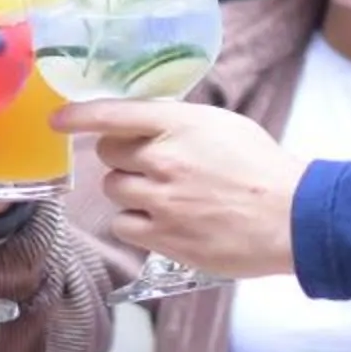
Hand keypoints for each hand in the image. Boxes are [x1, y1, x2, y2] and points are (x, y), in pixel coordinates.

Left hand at [50, 100, 304, 278]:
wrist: (291, 218)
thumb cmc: (263, 168)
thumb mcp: (222, 126)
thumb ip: (179, 123)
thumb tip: (145, 125)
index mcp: (179, 124)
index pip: (113, 113)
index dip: (79, 115)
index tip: (58, 119)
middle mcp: (163, 160)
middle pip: (108, 154)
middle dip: (122, 157)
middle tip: (151, 165)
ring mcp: (160, 201)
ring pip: (112, 189)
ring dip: (130, 190)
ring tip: (164, 195)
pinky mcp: (163, 238)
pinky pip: (124, 224)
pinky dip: (136, 222)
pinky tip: (164, 220)